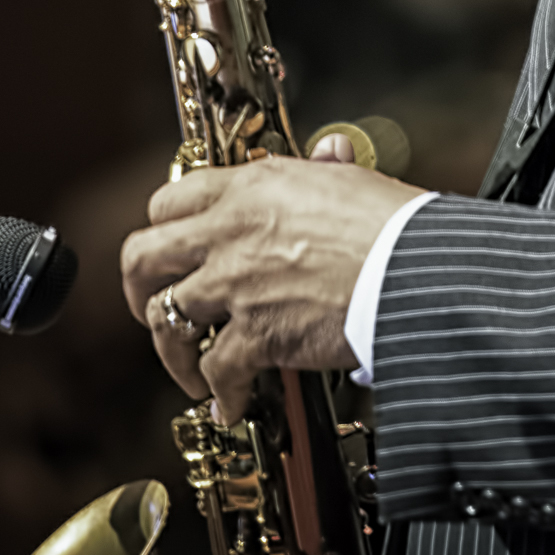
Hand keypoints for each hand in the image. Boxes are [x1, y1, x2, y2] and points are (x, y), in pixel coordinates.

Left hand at [121, 138, 417, 413]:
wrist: (416, 271)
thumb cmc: (395, 225)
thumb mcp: (351, 180)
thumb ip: (325, 168)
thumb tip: (331, 151)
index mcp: (249, 187)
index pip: (169, 200)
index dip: (161, 229)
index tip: (169, 251)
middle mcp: (230, 231)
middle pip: (142, 257)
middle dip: (137, 289)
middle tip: (148, 305)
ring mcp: (237, 284)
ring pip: (165, 318)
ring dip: (172, 350)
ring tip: (188, 369)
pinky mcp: (257, 334)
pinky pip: (215, 369)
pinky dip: (220, 393)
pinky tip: (230, 403)